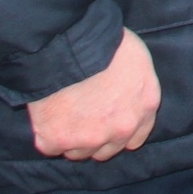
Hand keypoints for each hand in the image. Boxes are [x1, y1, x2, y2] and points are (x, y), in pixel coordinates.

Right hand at [28, 29, 159, 160]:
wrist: (69, 41)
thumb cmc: (106, 41)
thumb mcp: (137, 58)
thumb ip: (134, 86)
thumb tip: (123, 94)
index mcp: (146, 106)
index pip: (135, 139)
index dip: (117, 131)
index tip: (106, 122)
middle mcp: (122, 128)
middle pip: (106, 150)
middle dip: (94, 137)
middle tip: (81, 116)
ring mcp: (90, 138)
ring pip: (78, 152)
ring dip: (71, 138)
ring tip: (63, 113)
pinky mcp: (57, 140)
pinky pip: (50, 146)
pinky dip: (47, 134)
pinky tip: (47, 114)